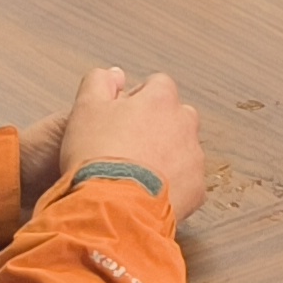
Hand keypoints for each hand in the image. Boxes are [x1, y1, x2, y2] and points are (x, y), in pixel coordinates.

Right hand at [51, 66, 203, 201]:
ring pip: (182, 150)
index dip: (137, 101)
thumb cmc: (98, 157)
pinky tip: (146, 196)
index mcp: (161, 99)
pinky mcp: (196, 189)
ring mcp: (194, 157)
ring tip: (135, 177)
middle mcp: (185, 123)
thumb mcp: (85, 109)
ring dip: (165, 158)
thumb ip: (99, 82)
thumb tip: (113, 74)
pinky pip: (186, 183)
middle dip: (155, 128)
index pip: (157, 86)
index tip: (120, 118)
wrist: (112, 209)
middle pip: (174, 117)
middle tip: (127, 148)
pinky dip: (171, 188)